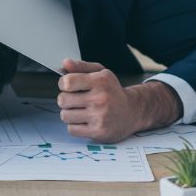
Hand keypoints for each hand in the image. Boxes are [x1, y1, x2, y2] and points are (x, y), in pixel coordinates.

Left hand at [56, 59, 180, 142]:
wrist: (132, 112)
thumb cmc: (112, 92)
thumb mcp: (100, 73)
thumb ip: (81, 66)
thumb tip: (65, 63)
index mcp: (100, 81)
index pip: (67, 82)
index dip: (63, 84)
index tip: (68, 86)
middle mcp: (100, 99)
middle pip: (62, 100)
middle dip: (65, 99)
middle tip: (75, 99)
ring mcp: (100, 117)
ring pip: (65, 116)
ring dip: (69, 113)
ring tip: (80, 110)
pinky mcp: (98, 132)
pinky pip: (72, 129)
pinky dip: (75, 126)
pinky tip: (85, 121)